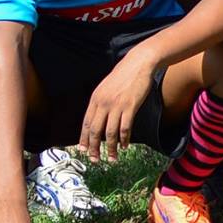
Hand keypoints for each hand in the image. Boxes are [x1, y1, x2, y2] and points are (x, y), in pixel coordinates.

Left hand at [81, 47, 157, 162]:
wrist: (138, 63)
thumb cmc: (123, 75)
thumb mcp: (105, 87)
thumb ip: (100, 102)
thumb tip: (97, 119)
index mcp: (95, 99)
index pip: (87, 123)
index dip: (84, 139)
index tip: (84, 150)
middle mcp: (103, 104)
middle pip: (96, 131)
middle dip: (94, 148)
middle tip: (95, 159)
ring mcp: (117, 105)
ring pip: (110, 133)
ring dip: (111, 148)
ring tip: (112, 158)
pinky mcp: (130, 106)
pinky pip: (125, 128)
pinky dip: (124, 139)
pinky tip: (124, 146)